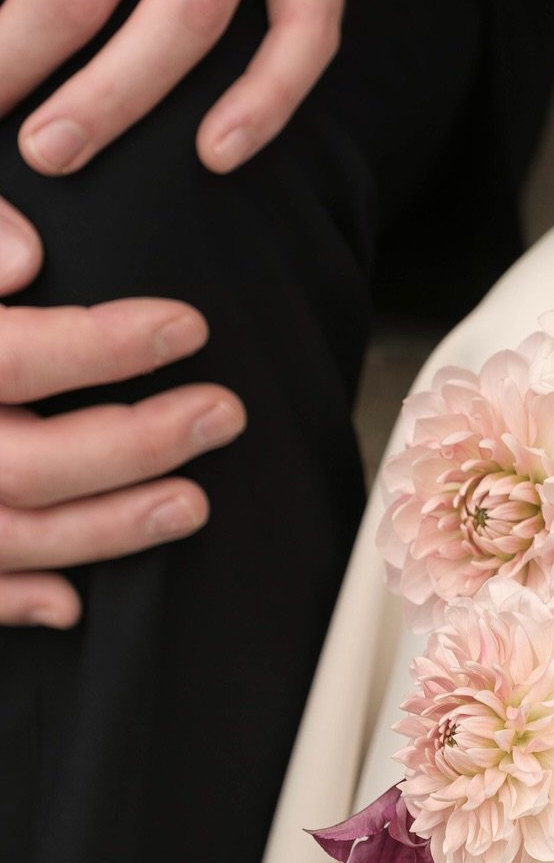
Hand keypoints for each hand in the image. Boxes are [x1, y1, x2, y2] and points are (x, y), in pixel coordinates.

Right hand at [0, 196, 245, 628]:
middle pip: (28, 464)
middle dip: (136, 444)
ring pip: (11, 535)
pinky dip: (10, 602)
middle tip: (224, 412)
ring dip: (108, 529)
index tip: (189, 326)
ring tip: (195, 503)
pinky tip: (72, 604)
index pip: (13, 358)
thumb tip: (26, 258)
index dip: (102, 345)